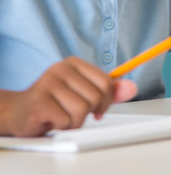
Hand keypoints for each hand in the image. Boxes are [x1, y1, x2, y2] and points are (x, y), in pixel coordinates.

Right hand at [0, 57, 137, 136]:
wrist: (17, 112)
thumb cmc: (53, 102)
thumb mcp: (82, 93)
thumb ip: (108, 91)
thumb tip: (132, 87)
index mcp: (74, 63)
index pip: (106, 82)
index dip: (106, 101)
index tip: (98, 109)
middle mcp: (61, 69)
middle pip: (95, 97)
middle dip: (89, 112)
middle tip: (75, 114)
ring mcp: (49, 83)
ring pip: (82, 110)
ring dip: (75, 122)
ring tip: (63, 117)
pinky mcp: (39, 101)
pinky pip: (66, 121)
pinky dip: (62, 127)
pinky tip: (51, 120)